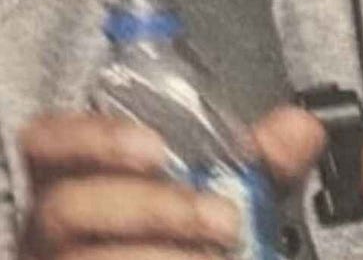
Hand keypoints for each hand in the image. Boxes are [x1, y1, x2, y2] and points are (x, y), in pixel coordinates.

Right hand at [18, 107, 324, 259]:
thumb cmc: (197, 231)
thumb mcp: (235, 189)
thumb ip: (264, 159)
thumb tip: (299, 128)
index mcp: (86, 176)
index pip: (50, 141)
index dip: (91, 137)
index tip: (154, 145)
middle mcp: (61, 224)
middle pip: (70, 206)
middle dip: (153, 207)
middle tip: (222, 217)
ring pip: (86, 258)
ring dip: (158, 254)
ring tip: (215, 255)